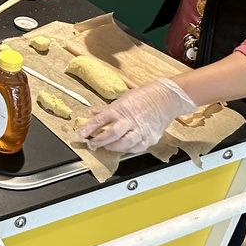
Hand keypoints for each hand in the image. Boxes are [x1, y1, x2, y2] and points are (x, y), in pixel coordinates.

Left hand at [72, 78, 196, 152]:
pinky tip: (121, 147)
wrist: (167, 98)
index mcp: (120, 109)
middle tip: (91, 143)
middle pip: (110, 134)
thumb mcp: (122, 98)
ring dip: (111, 147)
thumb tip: (93, 114)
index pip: (99, 120)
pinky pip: (136, 148)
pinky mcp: (149, 138)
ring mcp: (140, 130)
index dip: (87, 129)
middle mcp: (129, 120)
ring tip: (105, 146)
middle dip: (98, 141)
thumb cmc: (145, 96)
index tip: (78, 135)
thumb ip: (107, 109)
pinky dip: (127, 149)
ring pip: (123, 144)